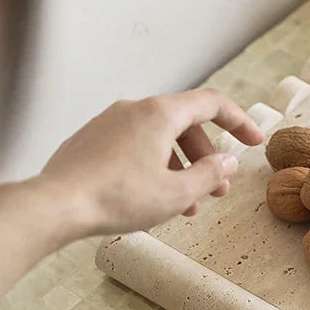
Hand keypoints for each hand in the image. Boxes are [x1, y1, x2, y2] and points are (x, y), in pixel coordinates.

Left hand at [38, 88, 263, 236]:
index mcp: (160, 113)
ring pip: (158, 138)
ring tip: (184, 204)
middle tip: (216, 189)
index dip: (239, 121)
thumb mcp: (177, 193)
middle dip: (205, 157)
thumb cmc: (116, 197)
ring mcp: (109, 122)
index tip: (254, 141)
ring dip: (179, 167)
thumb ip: (209, 174)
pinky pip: (133, 146)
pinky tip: (150, 197)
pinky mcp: (90, 140)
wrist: (56, 205)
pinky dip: (152, 165)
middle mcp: (134, 109)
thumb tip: (227, 163)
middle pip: (185, 124)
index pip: (212, 104)